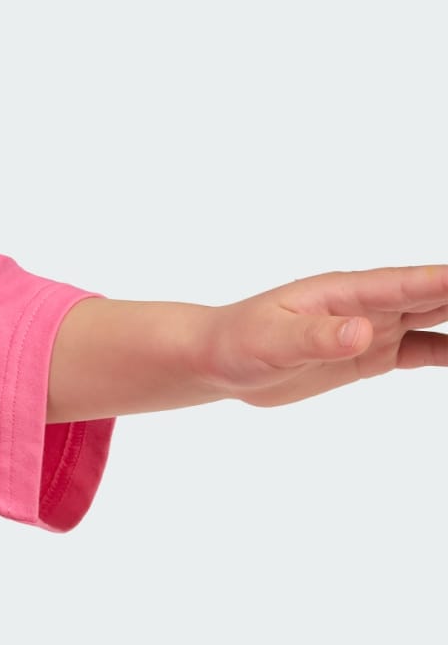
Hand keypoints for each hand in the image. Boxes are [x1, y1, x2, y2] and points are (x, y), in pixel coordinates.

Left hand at [200, 264, 447, 406]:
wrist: (218, 362)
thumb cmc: (236, 342)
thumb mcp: (270, 343)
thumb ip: (316, 338)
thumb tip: (361, 332)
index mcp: (348, 291)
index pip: (411, 284)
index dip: (447, 282)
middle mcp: (370, 304)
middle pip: (438, 294)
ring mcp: (375, 326)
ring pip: (439, 319)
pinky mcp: (371, 354)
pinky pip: (423, 350)